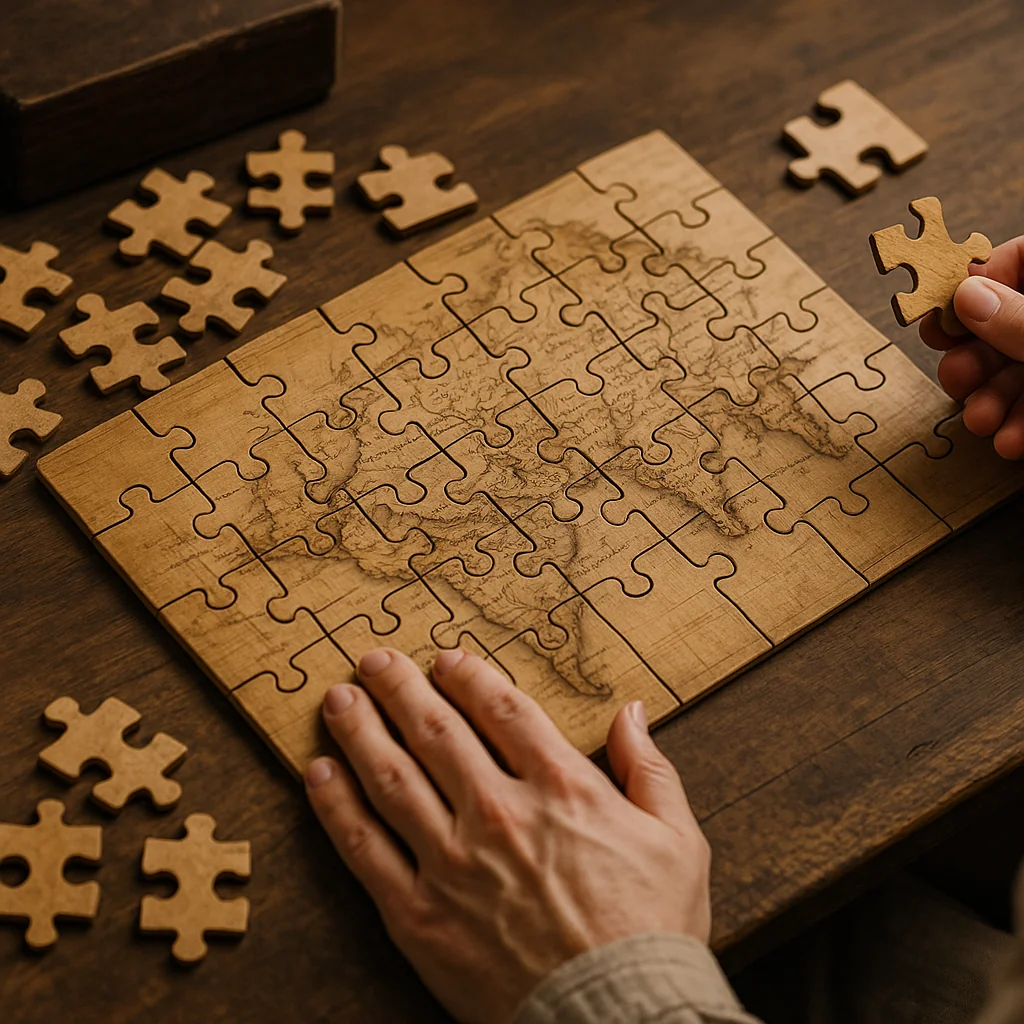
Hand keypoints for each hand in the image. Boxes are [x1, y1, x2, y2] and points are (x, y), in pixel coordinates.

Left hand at [305, 648, 710, 1023]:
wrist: (617, 1021)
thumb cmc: (652, 933)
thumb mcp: (677, 841)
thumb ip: (650, 769)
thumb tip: (631, 710)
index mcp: (561, 788)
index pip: (503, 711)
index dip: (470, 677)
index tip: (446, 660)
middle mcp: (499, 813)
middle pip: (437, 732)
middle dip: (401, 689)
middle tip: (375, 660)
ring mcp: (452, 863)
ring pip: (392, 778)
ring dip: (360, 731)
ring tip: (338, 699)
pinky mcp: (419, 916)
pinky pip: (365, 849)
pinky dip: (337, 807)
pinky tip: (319, 774)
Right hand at [921, 235, 1023, 458]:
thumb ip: (1019, 318)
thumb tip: (966, 297)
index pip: (1021, 259)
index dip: (978, 283)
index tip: (945, 316)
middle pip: (1007, 321)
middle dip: (975, 359)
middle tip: (955, 379)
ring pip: (1017, 369)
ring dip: (991, 401)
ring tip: (981, 422)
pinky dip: (1019, 424)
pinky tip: (1009, 441)